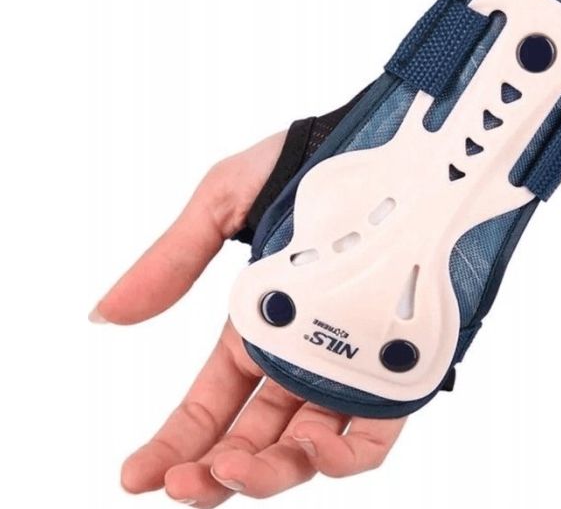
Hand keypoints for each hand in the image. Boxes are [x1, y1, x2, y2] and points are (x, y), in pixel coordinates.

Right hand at [92, 133, 406, 506]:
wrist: (390, 141)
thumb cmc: (309, 162)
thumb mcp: (224, 202)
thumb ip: (172, 262)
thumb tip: (104, 314)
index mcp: (255, 326)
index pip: (208, 404)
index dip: (173, 444)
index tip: (135, 475)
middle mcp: (301, 355)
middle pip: (254, 437)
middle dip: (215, 471)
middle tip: (185, 485)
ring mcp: (350, 364)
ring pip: (308, 446)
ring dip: (272, 472)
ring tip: (235, 470)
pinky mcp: (400, 364)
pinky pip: (375, 433)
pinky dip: (345, 457)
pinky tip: (314, 452)